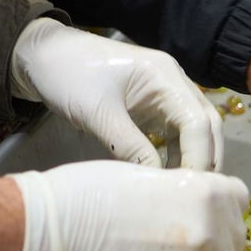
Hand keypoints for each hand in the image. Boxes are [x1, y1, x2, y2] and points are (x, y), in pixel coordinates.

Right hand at [4, 161, 247, 250]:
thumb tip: (196, 211)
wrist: (57, 229)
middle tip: (181, 249)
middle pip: (237, 241)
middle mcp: (216, 224)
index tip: (198, 220)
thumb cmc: (89, 194)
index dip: (218, 212)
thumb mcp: (150, 176)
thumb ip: (183, 193)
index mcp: (209, 188)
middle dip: (215, 245)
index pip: (238, 203)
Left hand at [10, 18, 222, 170]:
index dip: (199, 156)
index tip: (189, 190)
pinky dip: (178, 153)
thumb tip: (158, 182)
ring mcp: (167, 92)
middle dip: (206, 159)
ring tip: (185, 191)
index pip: (198, 121)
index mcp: (165, 76)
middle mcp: (175, 82)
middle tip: (198, 196)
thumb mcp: (98, 114)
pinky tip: (169, 175)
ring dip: (195, 158)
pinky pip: (177, 132)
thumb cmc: (68, 76)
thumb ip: (130, 147)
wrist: (43, 55)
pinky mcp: (155, 105)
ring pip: (196, 129)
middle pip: (207, 124)